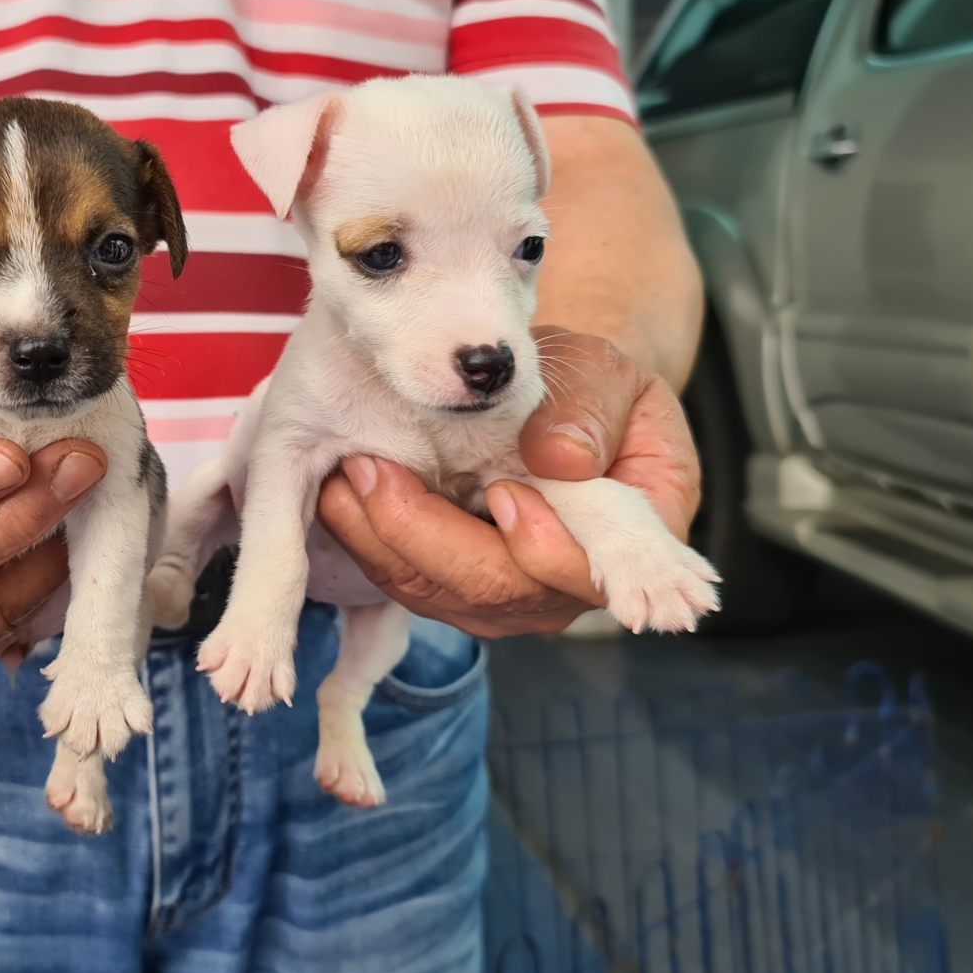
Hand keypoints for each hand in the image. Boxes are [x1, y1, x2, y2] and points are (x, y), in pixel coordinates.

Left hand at [315, 329, 701, 637]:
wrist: (555, 406)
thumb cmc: (593, 390)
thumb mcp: (608, 377)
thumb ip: (591, 411)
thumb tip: (559, 457)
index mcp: (633, 537)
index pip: (589, 567)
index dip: (545, 548)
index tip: (504, 496)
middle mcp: (565, 584)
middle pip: (494, 589)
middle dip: (427, 534)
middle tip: (376, 471)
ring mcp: (506, 596)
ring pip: (435, 592)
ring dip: (381, 536)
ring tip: (346, 472)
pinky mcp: (452, 588)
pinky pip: (402, 580)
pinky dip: (365, 538)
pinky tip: (339, 489)